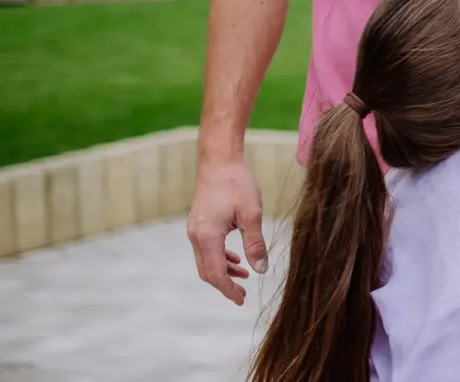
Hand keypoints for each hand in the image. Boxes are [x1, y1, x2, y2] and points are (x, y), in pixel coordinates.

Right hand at [186, 160, 266, 305]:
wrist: (219, 162)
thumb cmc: (237, 184)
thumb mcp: (252, 215)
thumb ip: (255, 244)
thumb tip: (261, 270)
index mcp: (207, 236)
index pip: (215, 273)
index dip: (228, 290)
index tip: (241, 300)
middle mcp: (196, 236)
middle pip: (207, 271)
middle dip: (224, 285)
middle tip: (242, 296)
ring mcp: (195, 230)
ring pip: (205, 261)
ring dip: (223, 272)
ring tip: (244, 277)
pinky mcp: (198, 224)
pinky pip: (206, 249)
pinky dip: (220, 258)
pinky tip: (236, 260)